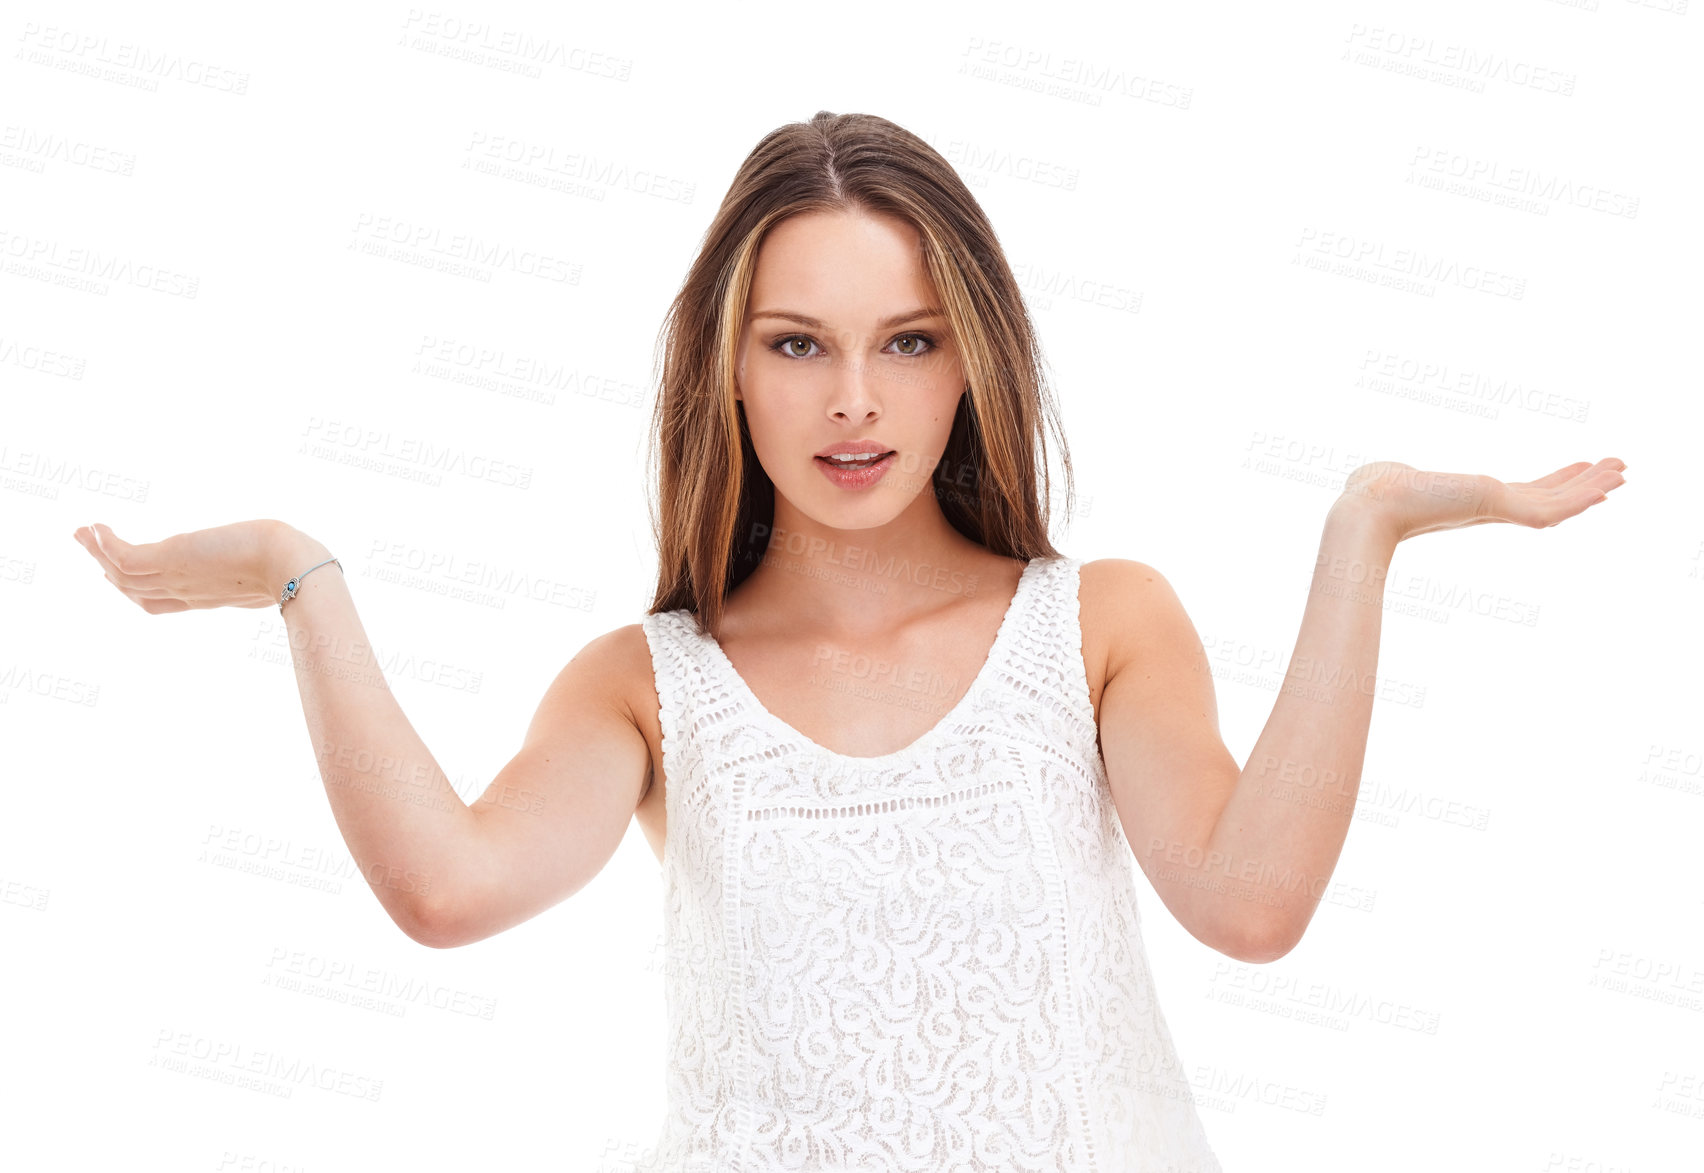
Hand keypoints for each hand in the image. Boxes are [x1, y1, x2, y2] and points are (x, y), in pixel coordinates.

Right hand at [72, 519, 323, 613]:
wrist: (292, 566)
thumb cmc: (294, 563)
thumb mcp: (271, 565)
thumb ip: (264, 563)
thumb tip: (282, 547)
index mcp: (209, 596)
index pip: (161, 600)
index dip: (136, 590)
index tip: (118, 575)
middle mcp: (187, 591)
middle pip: (135, 589)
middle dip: (109, 570)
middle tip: (90, 546)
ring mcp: (176, 578)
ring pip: (123, 574)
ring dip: (98, 551)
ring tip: (83, 532)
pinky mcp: (171, 560)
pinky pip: (125, 556)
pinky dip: (105, 544)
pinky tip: (95, 527)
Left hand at [1334, 458, 1627, 542]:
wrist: (1370, 504)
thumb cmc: (1373, 491)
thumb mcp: (1397, 477)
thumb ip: (1400, 477)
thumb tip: (1377, 473)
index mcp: (1472, 499)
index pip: (1526, 493)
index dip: (1556, 482)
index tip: (1581, 467)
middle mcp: (1488, 506)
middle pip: (1549, 498)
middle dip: (1584, 484)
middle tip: (1619, 471)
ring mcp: (1494, 509)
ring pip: (1557, 505)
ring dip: (1591, 489)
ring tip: (1623, 474)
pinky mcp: (1495, 506)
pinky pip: (1548, 508)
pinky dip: (1578, 499)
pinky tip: (1603, 489)